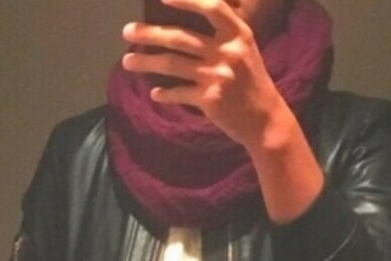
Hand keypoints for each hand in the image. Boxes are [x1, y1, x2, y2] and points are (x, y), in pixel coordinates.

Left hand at [122, 0, 287, 152]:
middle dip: (149, 34)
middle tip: (127, 32)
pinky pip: (178, 93)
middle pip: (180, 37)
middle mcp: (228, 51)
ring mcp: (217, 75)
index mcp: (238, 33)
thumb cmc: (250, 80)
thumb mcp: (244, 48)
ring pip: (172, 64)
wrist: (264, 118)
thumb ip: (221, 34)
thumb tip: (182, 25)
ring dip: (145, 62)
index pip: (211, 7)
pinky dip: (163, 94)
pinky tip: (154, 94)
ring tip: (126, 62)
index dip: (186, 0)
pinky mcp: (209, 99)